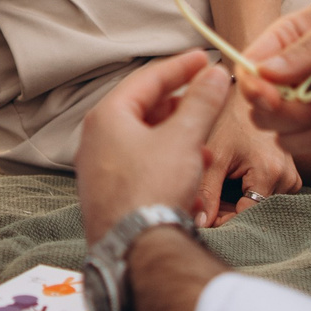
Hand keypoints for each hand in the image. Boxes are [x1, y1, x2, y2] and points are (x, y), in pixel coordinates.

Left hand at [75, 50, 229, 245]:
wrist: (134, 250)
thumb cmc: (151, 190)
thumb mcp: (183, 138)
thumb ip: (201, 102)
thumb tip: (215, 75)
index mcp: (107, 117)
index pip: (147, 79)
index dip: (180, 67)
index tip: (205, 59)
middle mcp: (95, 141)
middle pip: (143, 110)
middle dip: (180, 107)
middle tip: (205, 99)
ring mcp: (99, 170)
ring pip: (144, 143)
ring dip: (177, 141)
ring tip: (203, 147)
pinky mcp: (108, 196)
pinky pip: (140, 171)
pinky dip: (166, 168)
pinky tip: (190, 184)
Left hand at [194, 96, 299, 226]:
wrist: (249, 98)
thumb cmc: (229, 121)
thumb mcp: (214, 155)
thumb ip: (207, 192)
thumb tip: (201, 225)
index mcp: (270, 173)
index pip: (247, 215)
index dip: (224, 221)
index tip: (203, 218)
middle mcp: (287, 178)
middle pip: (255, 212)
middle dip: (229, 213)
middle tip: (205, 204)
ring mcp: (292, 177)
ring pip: (261, 206)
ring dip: (238, 204)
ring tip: (218, 189)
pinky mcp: (291, 176)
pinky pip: (269, 196)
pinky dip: (249, 195)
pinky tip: (233, 184)